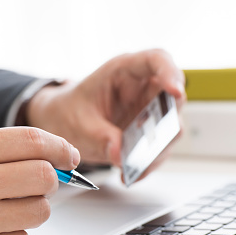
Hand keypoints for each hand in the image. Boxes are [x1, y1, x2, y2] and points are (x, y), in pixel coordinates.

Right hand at [0, 127, 79, 234]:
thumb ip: (1, 151)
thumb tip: (53, 159)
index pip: (33, 141)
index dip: (59, 147)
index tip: (68, 155)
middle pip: (45, 177)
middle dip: (48, 180)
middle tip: (36, 183)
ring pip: (39, 212)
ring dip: (30, 209)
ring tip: (2, 208)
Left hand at [27, 49, 185, 173]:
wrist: (60, 125)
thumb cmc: (69, 112)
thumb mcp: (78, 123)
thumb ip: (99, 137)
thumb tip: (120, 154)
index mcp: (123, 72)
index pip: (157, 60)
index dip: (170, 73)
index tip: (175, 91)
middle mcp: (141, 88)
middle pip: (172, 97)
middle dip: (170, 121)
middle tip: (156, 145)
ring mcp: (148, 110)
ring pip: (170, 127)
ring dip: (158, 150)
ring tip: (136, 168)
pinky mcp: (148, 132)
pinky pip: (158, 148)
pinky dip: (148, 163)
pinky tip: (131, 174)